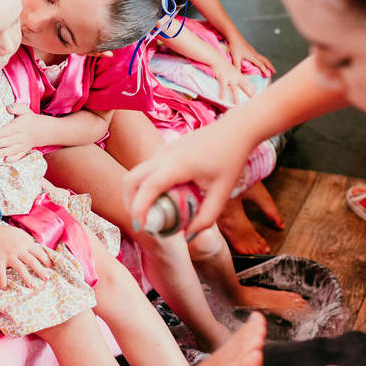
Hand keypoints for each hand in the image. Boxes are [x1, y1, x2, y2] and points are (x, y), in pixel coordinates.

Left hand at [0, 104, 48, 161]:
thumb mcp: (24, 110)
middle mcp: (22, 136)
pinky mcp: (24, 151)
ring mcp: (23, 145)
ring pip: (12, 150)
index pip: (10, 129)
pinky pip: (19, 156)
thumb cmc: (29, 119)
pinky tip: (5, 161)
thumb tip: (8, 107)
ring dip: (2, 152)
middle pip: (9, 141)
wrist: (41, 130)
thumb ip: (16, 107)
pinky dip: (12, 159)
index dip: (1, 132)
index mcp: (21, 126)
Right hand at [0, 223, 52, 288]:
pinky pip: (1, 273)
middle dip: (41, 271)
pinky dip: (3, 281)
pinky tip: (5, 288)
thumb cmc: (3, 233)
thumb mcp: (18, 233)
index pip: (39, 252)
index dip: (46, 260)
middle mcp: (18, 250)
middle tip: (46, 278)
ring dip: (27, 278)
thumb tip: (36, 246)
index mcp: (25, 242)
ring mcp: (8, 256)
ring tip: (32, 286)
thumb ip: (27, 240)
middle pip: (33, 262)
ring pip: (21, 269)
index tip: (50, 267)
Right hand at [123, 121, 249, 236]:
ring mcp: (162, 151)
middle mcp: (164, 155)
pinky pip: (145, 169)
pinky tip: (161, 197)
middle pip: (131, 180)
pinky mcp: (163, 150)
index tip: (142, 227)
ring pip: (135, 174)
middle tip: (142, 222)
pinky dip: (144, 185)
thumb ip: (206, 218)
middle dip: (130, 203)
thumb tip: (187, 236)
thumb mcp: (222, 193)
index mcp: (178, 164)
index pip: (148, 187)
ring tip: (150, 212)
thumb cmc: (230, 159)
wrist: (234, 130)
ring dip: (135, 194)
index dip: (139, 208)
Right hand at [211, 61, 256, 103]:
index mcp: (239, 75)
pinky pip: (223, 87)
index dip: (252, 88)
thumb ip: (235, 75)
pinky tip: (221, 99)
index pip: (248, 83)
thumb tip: (235, 80)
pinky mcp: (223, 78)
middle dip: (249, 93)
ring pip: (234, 89)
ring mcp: (230, 78)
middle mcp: (236, 77)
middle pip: (244, 87)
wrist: (217, 59)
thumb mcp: (232, 69)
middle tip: (253, 100)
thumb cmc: (223, 64)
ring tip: (237, 104)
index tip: (257, 94)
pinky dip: (222, 93)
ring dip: (236, 97)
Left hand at [225, 35, 273, 78]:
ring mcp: (253, 51)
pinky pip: (259, 56)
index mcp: (252, 56)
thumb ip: (237, 67)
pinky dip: (262, 60)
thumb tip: (237, 75)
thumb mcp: (235, 58)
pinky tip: (260, 62)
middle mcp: (254, 54)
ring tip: (269, 68)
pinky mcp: (251, 50)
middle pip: (265, 60)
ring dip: (267, 63)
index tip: (269, 76)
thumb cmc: (235, 47)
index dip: (265, 71)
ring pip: (263, 58)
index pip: (260, 65)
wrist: (234, 36)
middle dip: (270, 66)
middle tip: (274, 72)